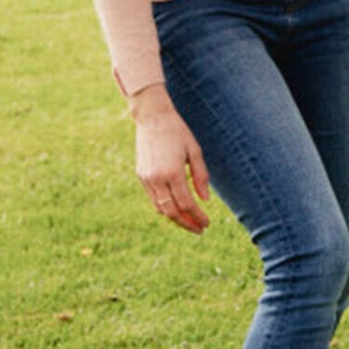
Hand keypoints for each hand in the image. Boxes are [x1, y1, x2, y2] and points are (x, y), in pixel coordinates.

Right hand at [131, 85, 210, 233]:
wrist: (152, 119)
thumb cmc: (178, 132)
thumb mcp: (195, 151)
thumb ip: (201, 176)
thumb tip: (204, 200)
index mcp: (173, 173)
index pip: (186, 204)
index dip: (197, 217)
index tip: (207, 224)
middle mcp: (157, 179)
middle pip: (172, 211)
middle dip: (186, 223)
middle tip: (200, 229)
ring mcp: (146, 179)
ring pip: (160, 208)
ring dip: (175, 218)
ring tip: (189, 223)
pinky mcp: (141, 176)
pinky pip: (153, 199)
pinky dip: (165, 208)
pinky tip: (176, 210)